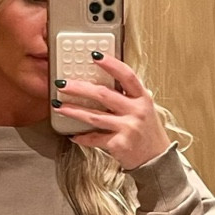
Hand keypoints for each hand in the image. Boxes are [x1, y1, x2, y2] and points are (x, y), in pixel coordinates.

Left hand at [53, 55, 170, 170]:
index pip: (127, 75)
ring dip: (73, 110)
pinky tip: (73, 134)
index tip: (94, 55)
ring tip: (58, 106)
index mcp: (142, 98)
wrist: (156, 159)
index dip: (111, 64)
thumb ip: (128, 96)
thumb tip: (101, 82)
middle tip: (62, 84)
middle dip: (79, 88)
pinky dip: (82, 137)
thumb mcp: (143, 109)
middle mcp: (136, 111)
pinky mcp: (119, 144)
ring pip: (94, 116)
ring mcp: (128, 128)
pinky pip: (95, 138)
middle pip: (104, 94)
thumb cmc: (147, 132)